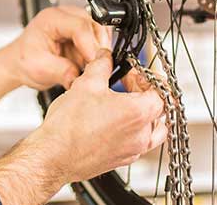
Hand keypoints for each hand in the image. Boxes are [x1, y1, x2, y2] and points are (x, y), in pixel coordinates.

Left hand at [0, 6, 111, 89]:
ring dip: (99, 51)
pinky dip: (97, 54)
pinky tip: (86, 65)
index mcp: (51, 18)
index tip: (94, 63)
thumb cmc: (24, 60)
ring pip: (101, 32)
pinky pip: (99, 41)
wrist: (20, 64)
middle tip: (95, 67)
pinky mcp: (82, 33)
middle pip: (95, 26)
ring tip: (87, 67)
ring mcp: (75, 23)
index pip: (80, 26)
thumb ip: (62, 72)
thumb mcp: (39, 68)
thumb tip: (81, 76)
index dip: (91, 46)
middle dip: (98, 48)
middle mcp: (65, 16)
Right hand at [35, 49, 166, 181]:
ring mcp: (133, 150)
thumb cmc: (69, 127)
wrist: (54, 156)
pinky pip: (139, 143)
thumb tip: (105, 56)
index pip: (161, 91)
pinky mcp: (122, 160)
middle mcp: (141, 134)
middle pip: (160, 110)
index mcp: (138, 113)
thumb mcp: (86, 84)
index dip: (147, 77)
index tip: (132, 72)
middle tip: (125, 84)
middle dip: (145, 92)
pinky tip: (112, 121)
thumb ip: (101, 65)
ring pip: (153, 129)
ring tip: (123, 104)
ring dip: (144, 113)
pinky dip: (133, 129)